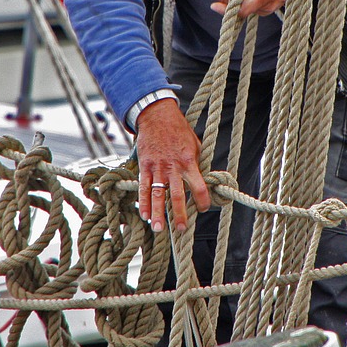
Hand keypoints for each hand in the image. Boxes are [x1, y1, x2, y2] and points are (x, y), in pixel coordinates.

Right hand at [135, 98, 210, 231]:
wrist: (157, 116)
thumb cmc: (179, 131)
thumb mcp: (194, 145)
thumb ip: (197, 164)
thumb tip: (202, 181)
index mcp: (189, 161)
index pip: (199, 186)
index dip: (203, 200)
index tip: (203, 208)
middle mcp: (173, 167)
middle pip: (177, 195)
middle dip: (179, 214)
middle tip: (181, 229)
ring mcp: (157, 167)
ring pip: (158, 194)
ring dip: (158, 213)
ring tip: (158, 229)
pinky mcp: (144, 166)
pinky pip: (143, 187)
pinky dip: (143, 201)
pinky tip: (144, 214)